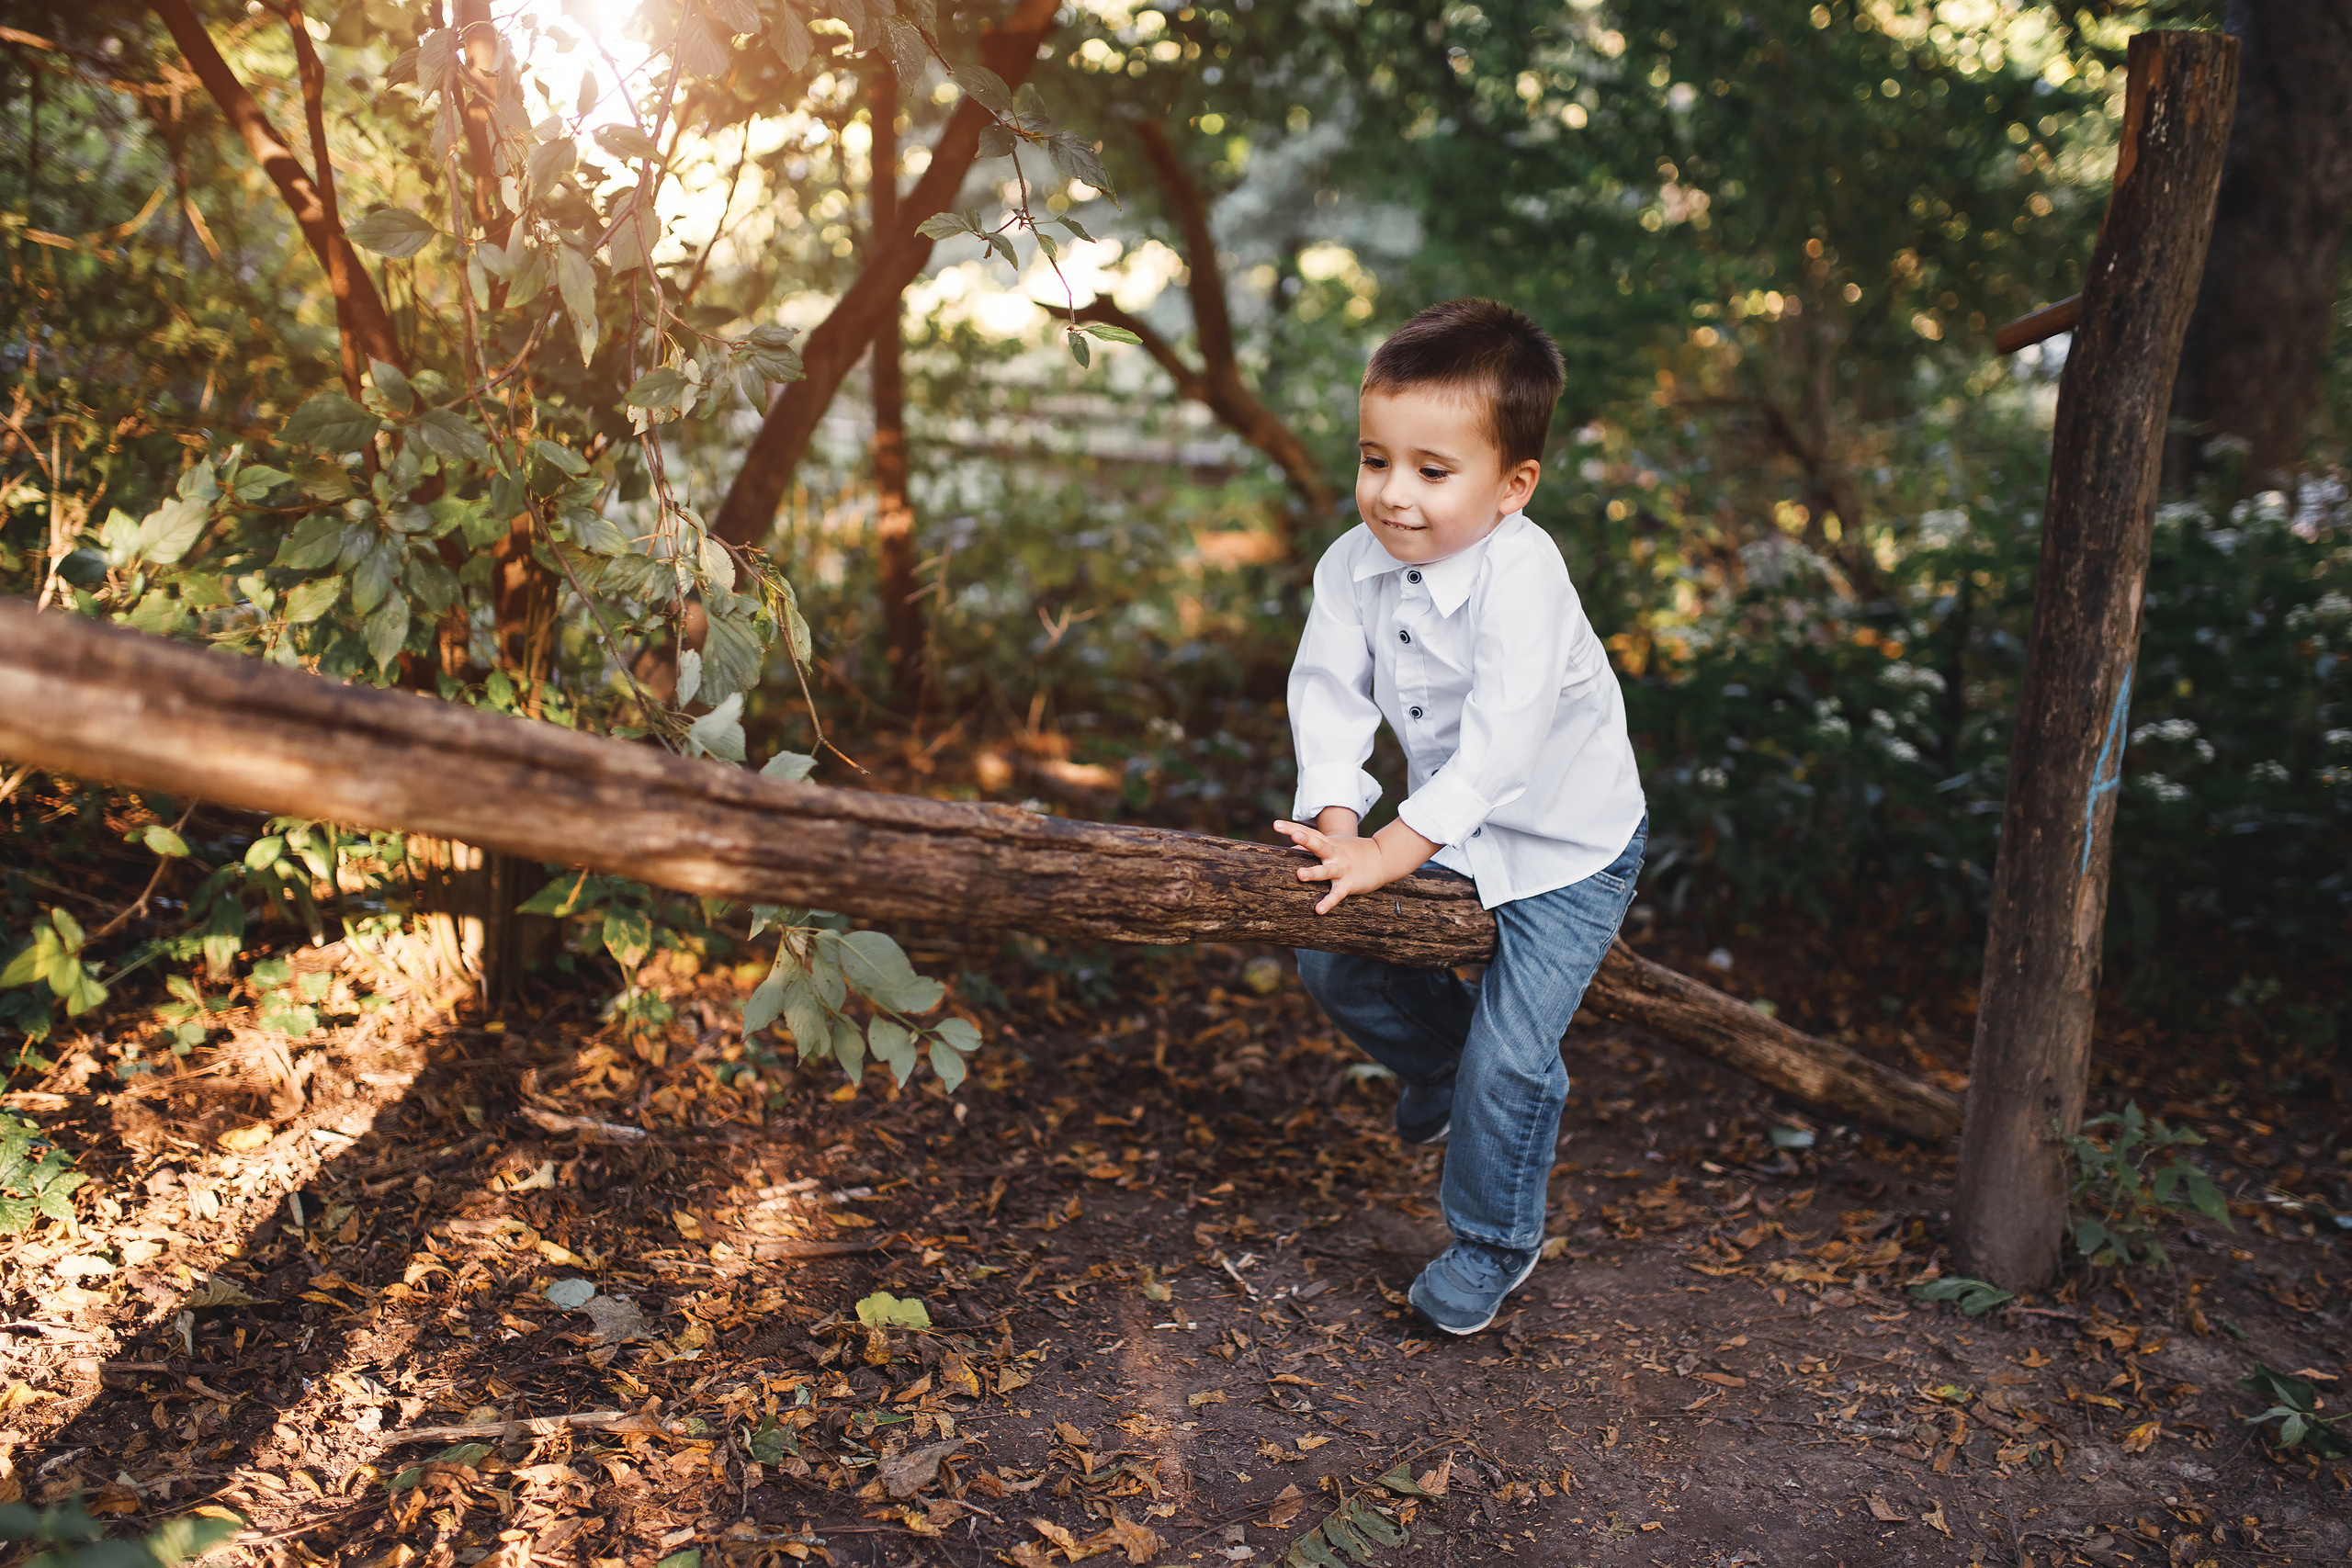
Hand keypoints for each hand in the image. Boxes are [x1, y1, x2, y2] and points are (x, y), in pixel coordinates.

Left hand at [1272, 817, 1438, 914]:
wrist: (1382, 858)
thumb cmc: (1352, 851)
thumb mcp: (1334, 844)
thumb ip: (1312, 847)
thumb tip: (1289, 850)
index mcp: (1329, 843)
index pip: (1310, 833)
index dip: (1292, 828)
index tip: (1275, 824)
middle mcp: (1334, 854)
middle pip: (1318, 845)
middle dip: (1306, 840)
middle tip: (1295, 835)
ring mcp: (1342, 869)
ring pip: (1326, 870)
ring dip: (1313, 872)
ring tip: (1299, 875)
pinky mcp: (1348, 884)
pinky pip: (1337, 894)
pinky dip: (1328, 902)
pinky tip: (1318, 910)